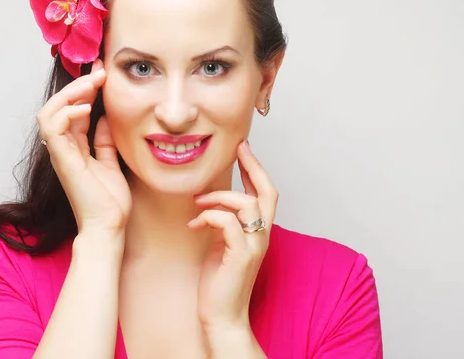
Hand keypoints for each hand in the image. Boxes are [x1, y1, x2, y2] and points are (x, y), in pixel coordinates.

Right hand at [36, 58, 131, 234]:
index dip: (85, 89)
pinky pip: (53, 128)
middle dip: (77, 85)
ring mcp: (60, 153)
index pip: (73, 110)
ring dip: (69, 94)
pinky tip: (86, 108)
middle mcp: (64, 147)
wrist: (109, 226)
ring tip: (91, 85)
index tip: (102, 73)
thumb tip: (105, 117)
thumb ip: (104, 141)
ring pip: (49, 112)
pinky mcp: (62, 160)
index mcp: (75, 147)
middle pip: (57, 106)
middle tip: (99, 72)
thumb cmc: (110, 200)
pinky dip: (67, 113)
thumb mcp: (111, 162)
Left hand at [187, 140, 277, 333]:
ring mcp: (254, 246)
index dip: (256, 168)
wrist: (222, 316)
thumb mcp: (221, 243)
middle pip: (268, 193)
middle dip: (254, 166)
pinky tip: (195, 225)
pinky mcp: (241, 257)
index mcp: (258, 232)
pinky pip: (229, 223)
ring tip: (198, 202)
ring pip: (248, 204)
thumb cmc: (219, 281)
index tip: (243, 148)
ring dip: (219, 196)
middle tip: (238, 149)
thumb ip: (224, 223)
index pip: (265, 193)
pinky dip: (211, 217)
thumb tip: (212, 203)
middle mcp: (261, 236)